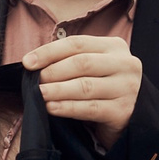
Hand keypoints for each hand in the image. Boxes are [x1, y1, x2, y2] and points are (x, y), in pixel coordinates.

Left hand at [23, 32, 140, 134]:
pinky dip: (67, 108)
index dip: (49, 52)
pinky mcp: (124, 110)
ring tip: (39, 94)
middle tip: (34, 81)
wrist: (131, 116)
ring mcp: (127, 87)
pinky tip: (51, 108)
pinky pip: (90, 108)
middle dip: (53, 72)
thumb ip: (70, 60)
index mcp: (114, 46)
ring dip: (57, 90)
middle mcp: (125, 64)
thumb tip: (32, 63)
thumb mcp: (92, 67)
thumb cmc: (103, 87)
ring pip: (85, 86)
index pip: (77, 43)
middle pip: (82, 63)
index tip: (27, 62)